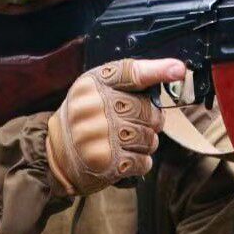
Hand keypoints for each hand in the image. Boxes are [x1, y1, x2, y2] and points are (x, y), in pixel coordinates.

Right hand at [46, 57, 185, 195]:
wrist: (55, 156)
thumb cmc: (83, 121)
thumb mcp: (95, 92)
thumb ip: (128, 81)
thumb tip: (173, 72)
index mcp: (92, 85)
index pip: (130, 73)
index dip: (157, 70)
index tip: (178, 70)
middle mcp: (95, 108)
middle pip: (148, 110)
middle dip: (151, 121)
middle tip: (136, 125)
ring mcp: (101, 136)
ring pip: (149, 137)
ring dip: (145, 144)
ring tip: (126, 143)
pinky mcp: (107, 162)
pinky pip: (143, 161)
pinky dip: (139, 162)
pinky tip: (124, 159)